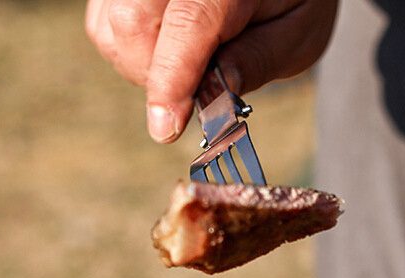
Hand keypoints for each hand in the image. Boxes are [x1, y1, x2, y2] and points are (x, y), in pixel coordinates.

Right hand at [85, 0, 338, 141]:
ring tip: (190, 66)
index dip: (171, 82)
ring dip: (142, 66)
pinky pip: (105, 21)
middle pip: (130, 26)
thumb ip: (258, 60)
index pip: (187, 25)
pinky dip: (129, 49)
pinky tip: (169, 50)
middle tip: (197, 91)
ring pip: (109, 28)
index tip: (166, 129)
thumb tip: (214, 96)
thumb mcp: (298, 33)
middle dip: (155, 78)